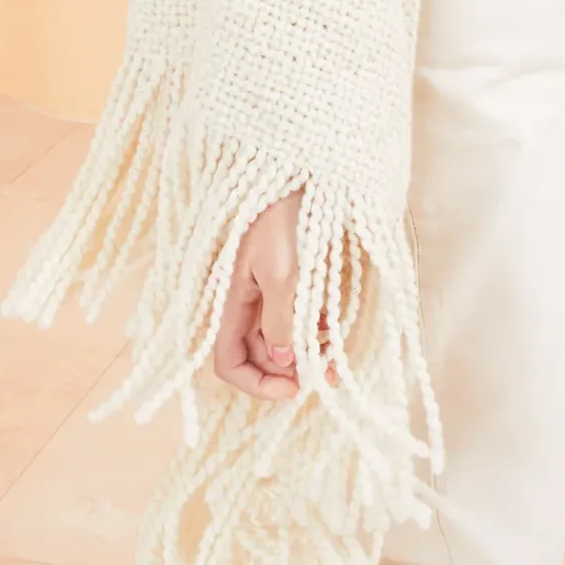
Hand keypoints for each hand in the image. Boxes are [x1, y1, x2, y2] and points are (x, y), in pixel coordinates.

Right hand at [212, 188, 338, 399]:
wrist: (301, 175)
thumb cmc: (284, 219)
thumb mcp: (283, 273)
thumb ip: (281, 320)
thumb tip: (285, 360)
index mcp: (233, 302)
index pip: (228, 362)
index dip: (256, 384)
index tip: (293, 389)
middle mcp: (245, 303)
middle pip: (257, 356)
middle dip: (289, 373)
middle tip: (326, 376)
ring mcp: (265, 292)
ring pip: (279, 341)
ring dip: (306, 356)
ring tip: (336, 360)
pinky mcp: (286, 280)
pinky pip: (295, 318)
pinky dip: (313, 331)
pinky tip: (333, 330)